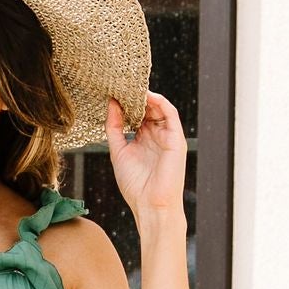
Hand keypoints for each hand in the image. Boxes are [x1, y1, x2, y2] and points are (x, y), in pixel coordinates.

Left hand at [104, 90, 187, 226]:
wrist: (151, 205)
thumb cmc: (135, 185)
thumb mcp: (118, 151)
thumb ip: (114, 128)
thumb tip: (111, 104)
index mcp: (143, 139)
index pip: (137, 114)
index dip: (126, 102)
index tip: (113, 90)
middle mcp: (156, 136)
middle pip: (148, 109)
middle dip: (136, 96)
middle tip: (121, 82)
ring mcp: (167, 137)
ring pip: (160, 108)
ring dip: (148, 96)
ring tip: (132, 86)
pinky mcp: (177, 139)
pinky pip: (171, 115)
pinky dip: (161, 102)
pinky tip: (147, 96)